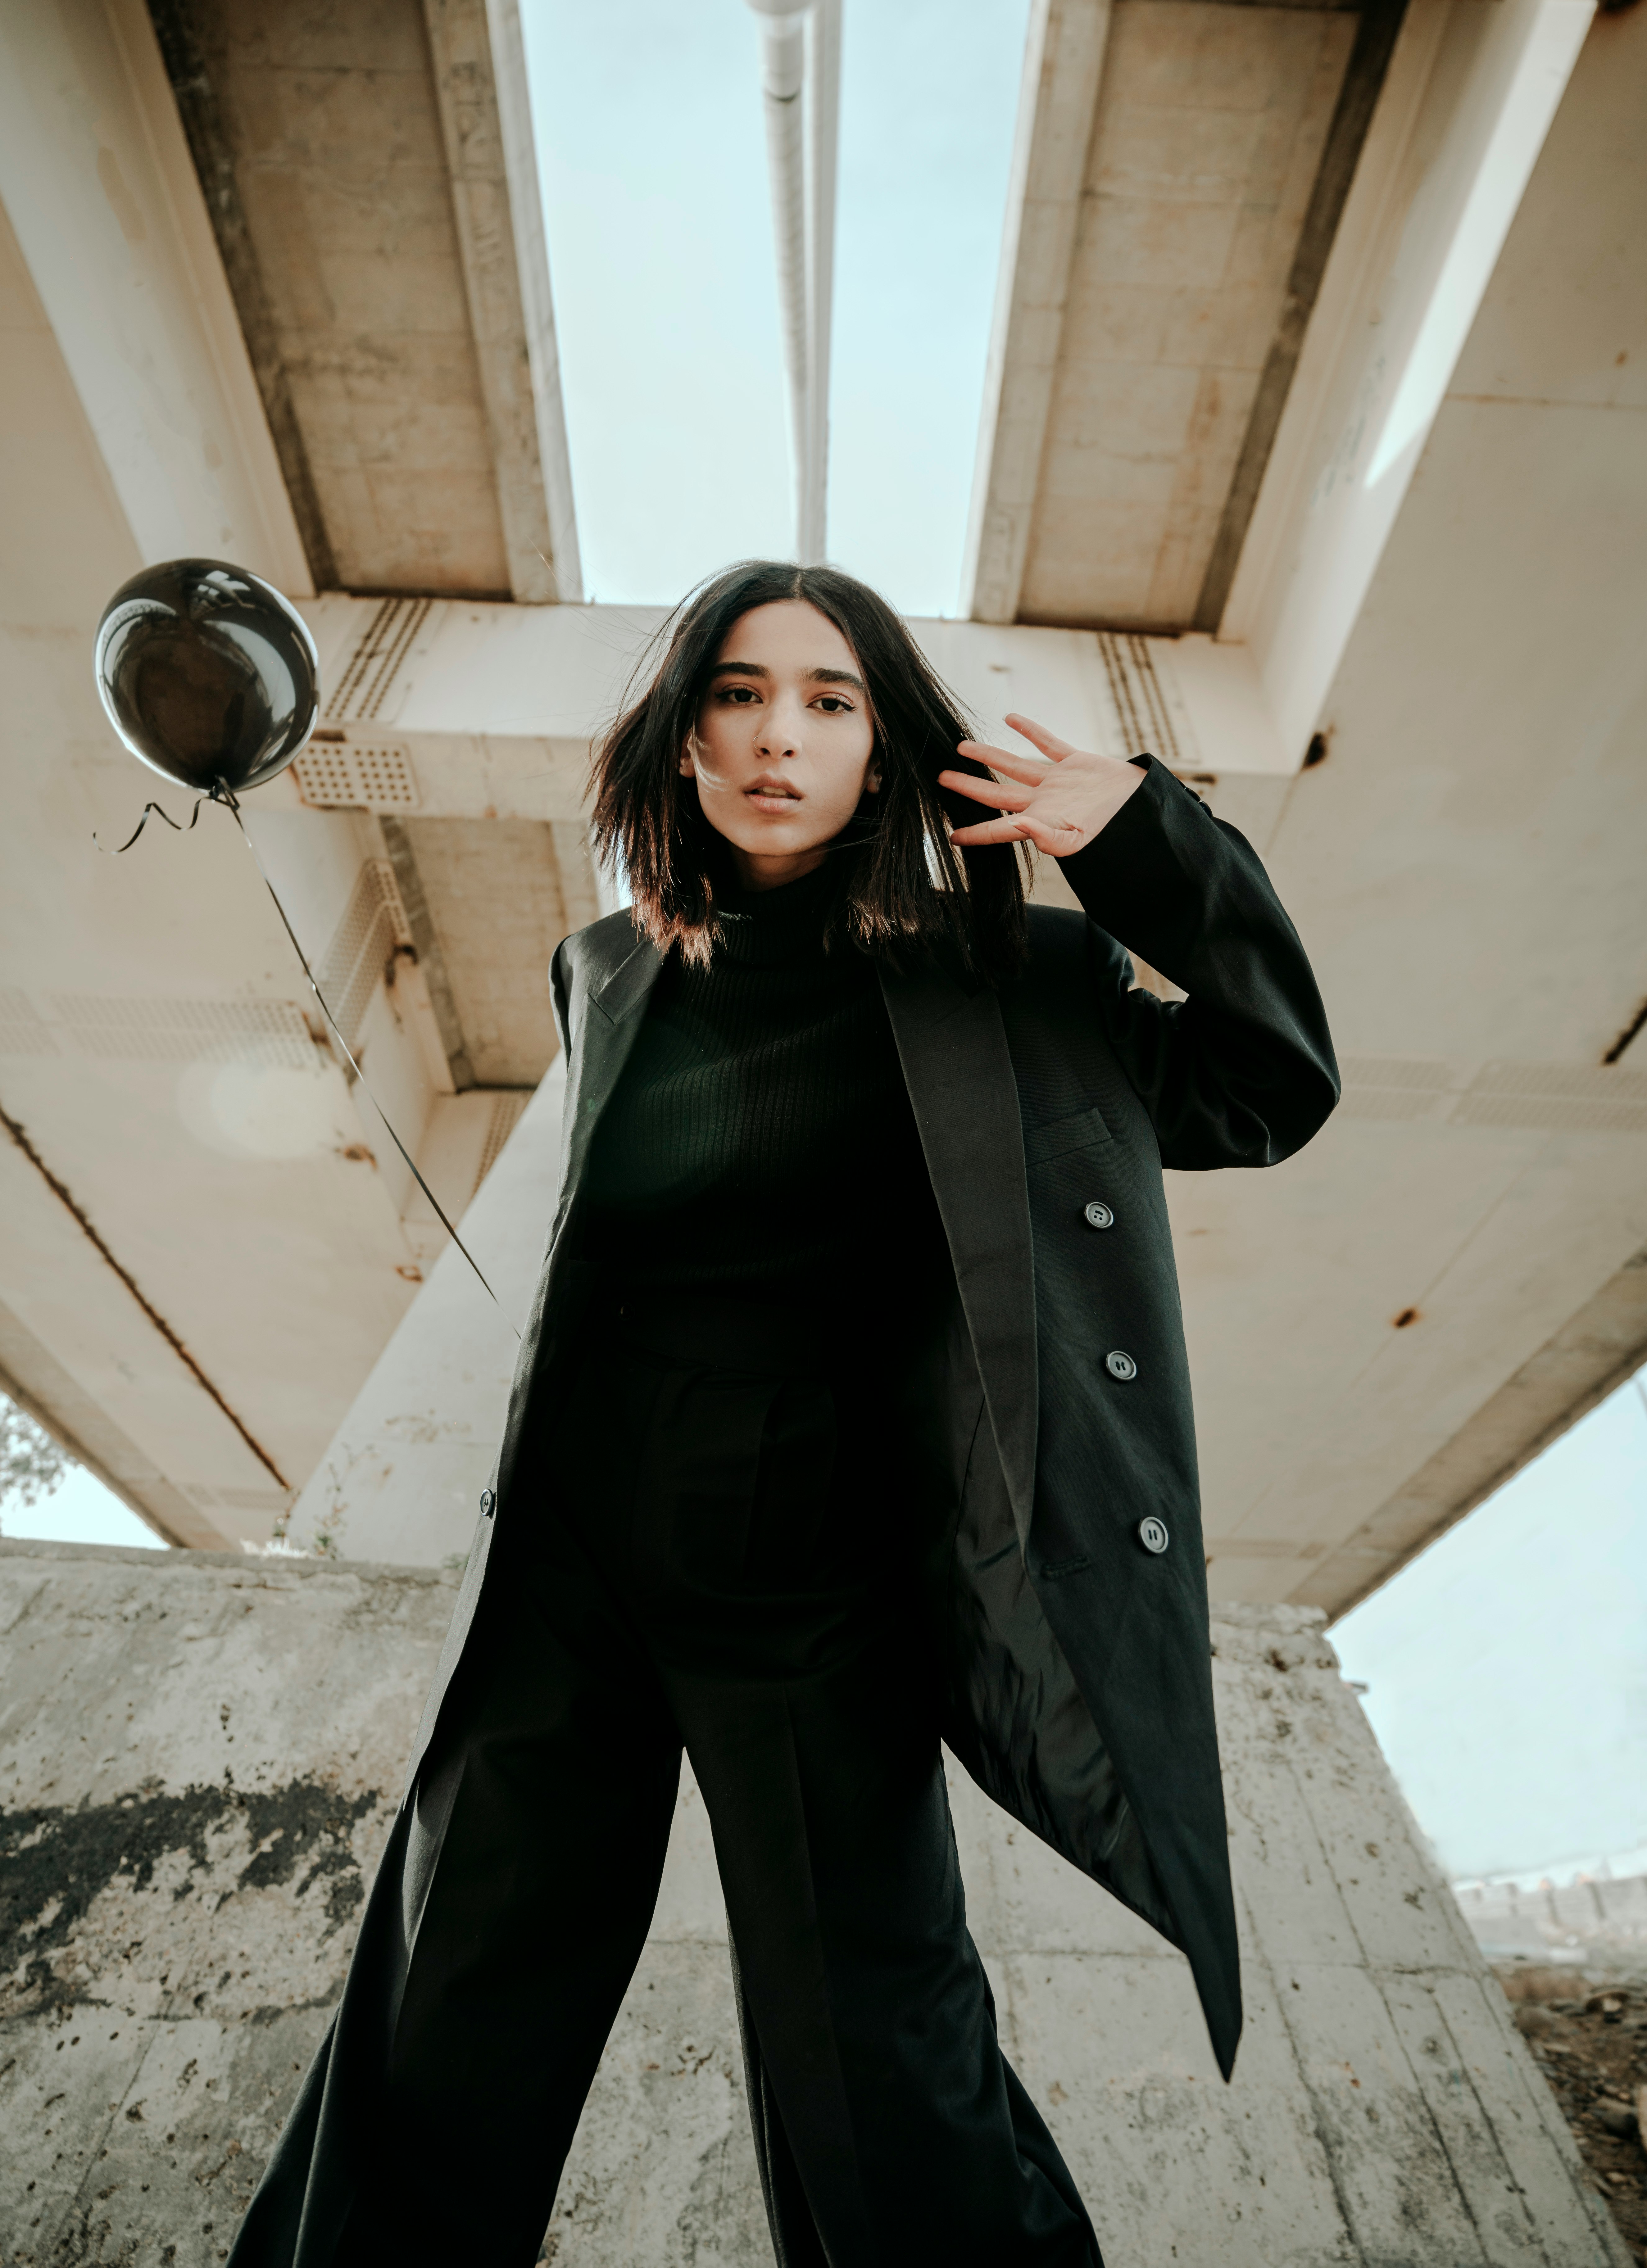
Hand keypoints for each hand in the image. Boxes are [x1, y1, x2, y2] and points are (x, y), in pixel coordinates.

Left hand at [939, 713, 1146, 856]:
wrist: (1145, 813)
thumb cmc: (1113, 834)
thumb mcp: (1078, 841)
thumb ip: (1045, 836)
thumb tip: (1016, 824)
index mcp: (1040, 822)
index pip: (999, 829)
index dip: (975, 832)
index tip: (952, 835)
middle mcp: (1043, 801)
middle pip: (997, 793)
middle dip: (969, 786)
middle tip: (942, 779)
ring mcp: (1058, 781)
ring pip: (1015, 765)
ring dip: (989, 755)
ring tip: (962, 746)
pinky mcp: (1076, 762)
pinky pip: (1048, 743)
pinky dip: (1030, 730)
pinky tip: (1010, 719)